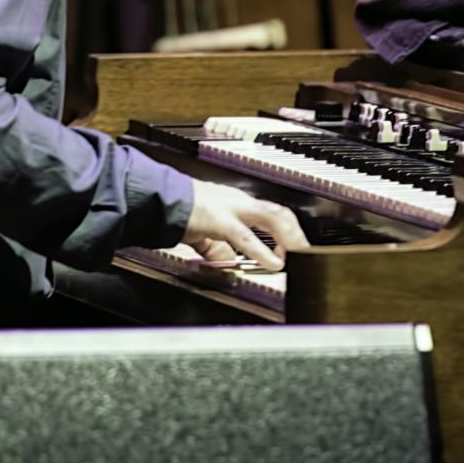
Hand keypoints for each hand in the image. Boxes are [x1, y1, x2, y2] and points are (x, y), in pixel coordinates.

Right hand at [183, 181, 306, 270]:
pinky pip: (246, 237)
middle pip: (278, 212)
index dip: (287, 228)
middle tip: (305, 250)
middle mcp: (237, 202)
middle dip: (295, 231)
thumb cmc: (177, 209)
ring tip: (297, 253)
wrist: (158, 199)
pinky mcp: (219, 220)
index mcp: (235, 202)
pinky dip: (263, 251)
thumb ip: (215, 247)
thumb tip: (226, 262)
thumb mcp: (202, 230)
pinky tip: (274, 263)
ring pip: (270, 218)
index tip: (296, 245)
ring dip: (288, 237)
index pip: (270, 212)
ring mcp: (231, 208)